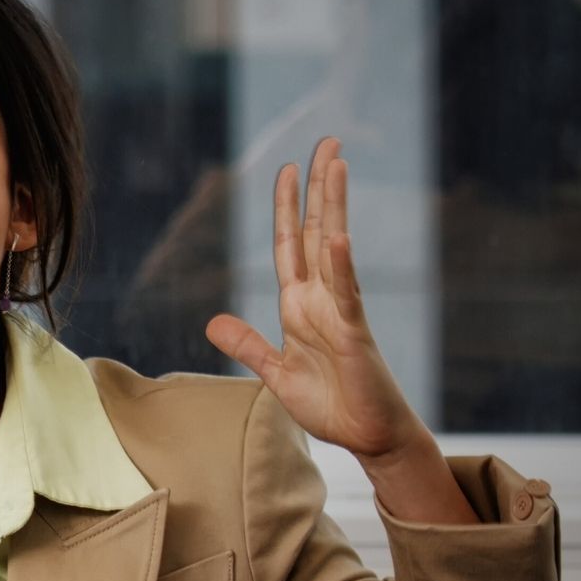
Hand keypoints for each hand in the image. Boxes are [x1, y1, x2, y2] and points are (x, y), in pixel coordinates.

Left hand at [203, 138, 426, 463]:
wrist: (368, 437)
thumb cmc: (332, 405)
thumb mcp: (276, 373)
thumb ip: (248, 345)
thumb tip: (213, 321)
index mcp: (300, 306)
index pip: (291, 246)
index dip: (287, 209)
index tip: (289, 170)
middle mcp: (322, 300)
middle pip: (317, 233)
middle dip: (319, 189)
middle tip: (328, 143)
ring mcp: (340, 313)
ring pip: (334, 249)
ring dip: (333, 208)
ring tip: (337, 165)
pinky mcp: (354, 336)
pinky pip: (346, 295)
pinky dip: (340, 266)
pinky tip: (336, 235)